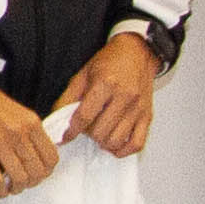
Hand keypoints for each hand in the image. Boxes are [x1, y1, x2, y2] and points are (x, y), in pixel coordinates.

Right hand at [0, 76, 59, 196]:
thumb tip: (38, 155)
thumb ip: (30, 131)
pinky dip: (0, 191)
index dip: (46, 171)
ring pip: (19, 179)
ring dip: (17, 188)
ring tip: (11, 187)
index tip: (39, 173)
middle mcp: (18, 134)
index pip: (51, 157)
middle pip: (37, 171)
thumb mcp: (17, 112)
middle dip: (32, 182)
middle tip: (24, 182)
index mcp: (31, 122)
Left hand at [55, 28, 159, 157]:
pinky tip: (113, 144)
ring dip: (102, 142)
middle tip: (85, 126)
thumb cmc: (110, 62)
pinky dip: (123, 150)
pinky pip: (137, 143)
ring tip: (98, 132)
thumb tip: (56, 119)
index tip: (64, 137)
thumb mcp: (83, 74)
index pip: (84, 116)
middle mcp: (125, 97)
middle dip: (87, 134)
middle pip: (100, 131)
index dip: (71, 131)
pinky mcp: (148, 116)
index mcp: (106, 84)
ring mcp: (138, 109)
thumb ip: (68, 97)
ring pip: (116, 140)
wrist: (137, 53)